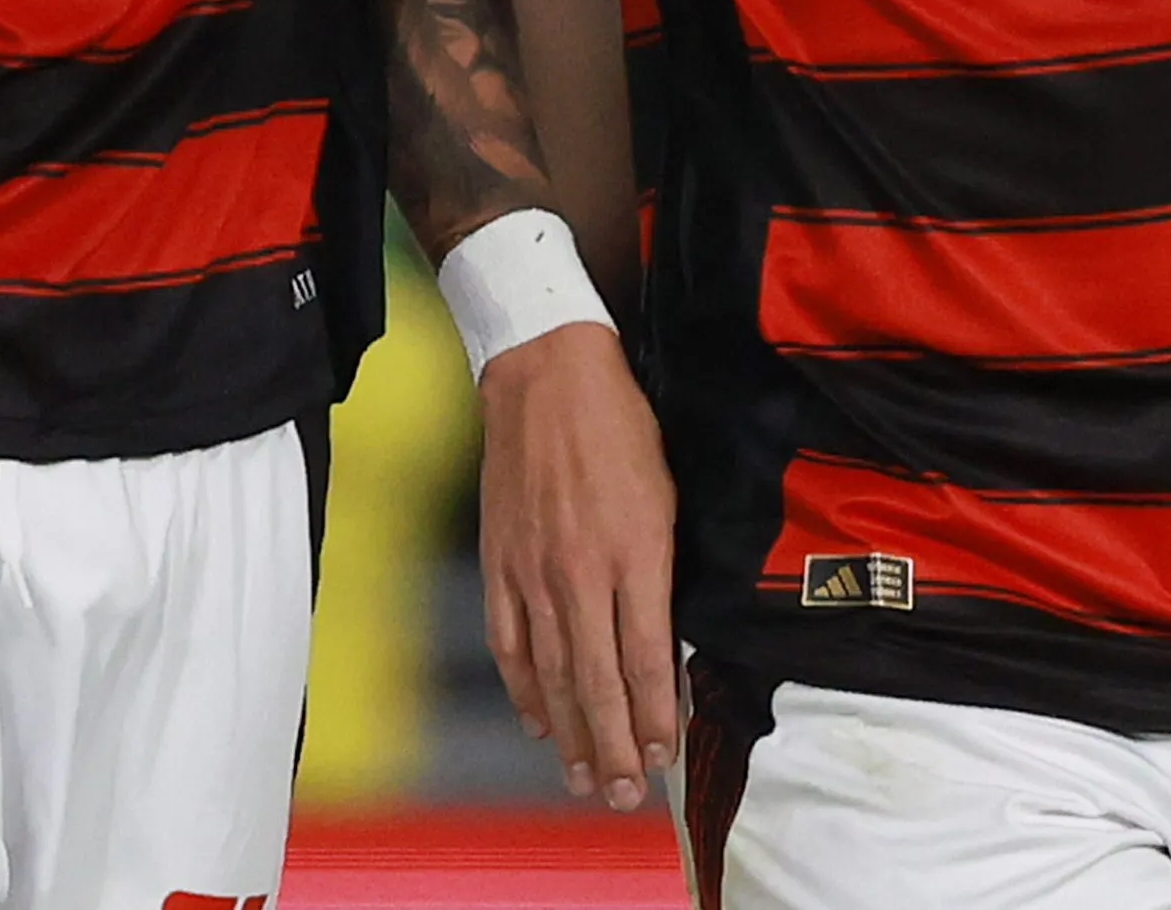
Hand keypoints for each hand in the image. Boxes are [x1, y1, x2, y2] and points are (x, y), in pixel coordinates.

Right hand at [471, 326, 682, 810]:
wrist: (546, 376)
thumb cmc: (622, 426)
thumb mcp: (668, 493)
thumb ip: (665, 570)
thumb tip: (668, 640)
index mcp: (635, 552)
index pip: (648, 658)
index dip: (656, 715)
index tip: (664, 755)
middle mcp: (581, 572)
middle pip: (599, 682)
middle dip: (614, 747)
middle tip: (622, 795)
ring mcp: (534, 572)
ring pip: (553, 674)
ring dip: (570, 734)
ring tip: (583, 778)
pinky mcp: (501, 564)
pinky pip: (512, 644)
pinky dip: (525, 689)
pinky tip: (540, 720)